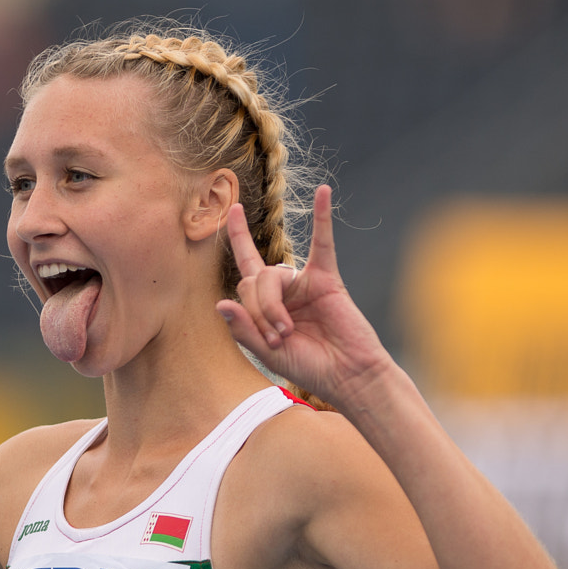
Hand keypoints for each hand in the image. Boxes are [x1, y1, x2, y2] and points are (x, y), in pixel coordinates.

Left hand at [216, 185, 391, 405]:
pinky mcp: (327, 279)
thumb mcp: (268, 354)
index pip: (246, 275)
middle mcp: (284, 290)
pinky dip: (322, 218)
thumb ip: (244, 330)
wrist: (347, 376)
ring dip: (272, 306)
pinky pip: (323, 244)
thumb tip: (220, 302)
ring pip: (272, 275)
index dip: (238, 241)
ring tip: (286, 332)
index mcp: (267, 306)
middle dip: (257, 311)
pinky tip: (323, 193)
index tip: (232, 208)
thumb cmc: (310, 367)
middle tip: (275, 337)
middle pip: (252, 280)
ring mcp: (304, 282)